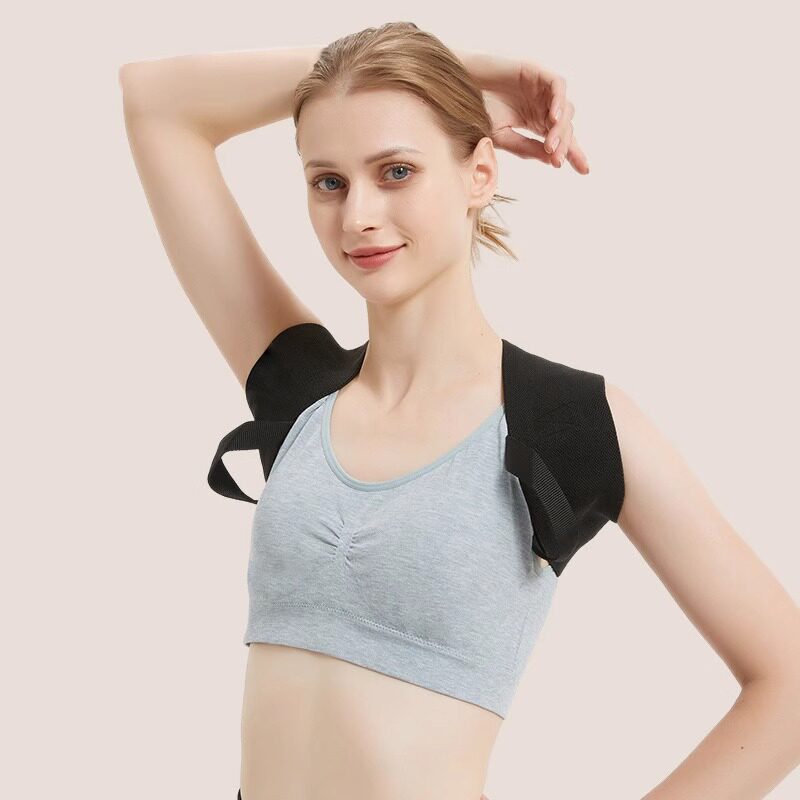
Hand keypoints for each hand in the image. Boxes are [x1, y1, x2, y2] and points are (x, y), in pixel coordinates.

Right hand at [475, 57, 587, 173]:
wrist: (460, 87)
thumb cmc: (477, 111)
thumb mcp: (502, 137)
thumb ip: (526, 148)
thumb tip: (551, 161)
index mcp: (535, 121)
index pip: (560, 138)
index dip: (574, 153)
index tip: (585, 171)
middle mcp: (542, 106)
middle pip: (566, 127)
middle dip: (566, 145)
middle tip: (557, 161)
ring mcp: (541, 89)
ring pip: (565, 109)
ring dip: (561, 129)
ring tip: (550, 146)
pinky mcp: (537, 73)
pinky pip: (558, 86)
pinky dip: (558, 102)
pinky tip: (552, 120)